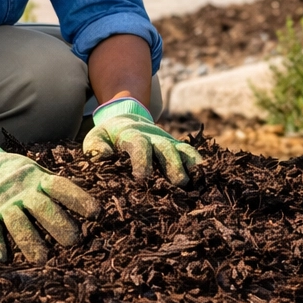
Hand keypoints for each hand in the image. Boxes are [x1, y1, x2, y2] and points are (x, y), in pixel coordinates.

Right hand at [0, 127, 99, 263]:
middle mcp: (22, 192)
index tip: (96, 213)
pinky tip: (1, 258)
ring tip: (42, 259)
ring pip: (17, 222)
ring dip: (29, 240)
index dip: (78, 199)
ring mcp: (2, 204)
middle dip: (58, 224)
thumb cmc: (16, 176)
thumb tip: (89, 207)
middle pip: (42, 207)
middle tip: (73, 242)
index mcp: (38, 180)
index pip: (61, 188)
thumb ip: (54, 189)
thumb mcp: (36, 175)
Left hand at [83, 98, 201, 185]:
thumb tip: (102, 157)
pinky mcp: (175, 148)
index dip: (142, 159)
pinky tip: (205, 177)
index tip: (142, 177)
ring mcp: (166, 142)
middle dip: (172, 165)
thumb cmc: (108, 136)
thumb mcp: (96, 137)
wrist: (126, 119)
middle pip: (165, 149)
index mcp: (131, 136)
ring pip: (180, 151)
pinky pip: (189, 153)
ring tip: (195, 182)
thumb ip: (97, 146)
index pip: (139, 145)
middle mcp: (153, 137)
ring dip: (189, 165)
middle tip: (179, 182)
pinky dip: (197, 163)